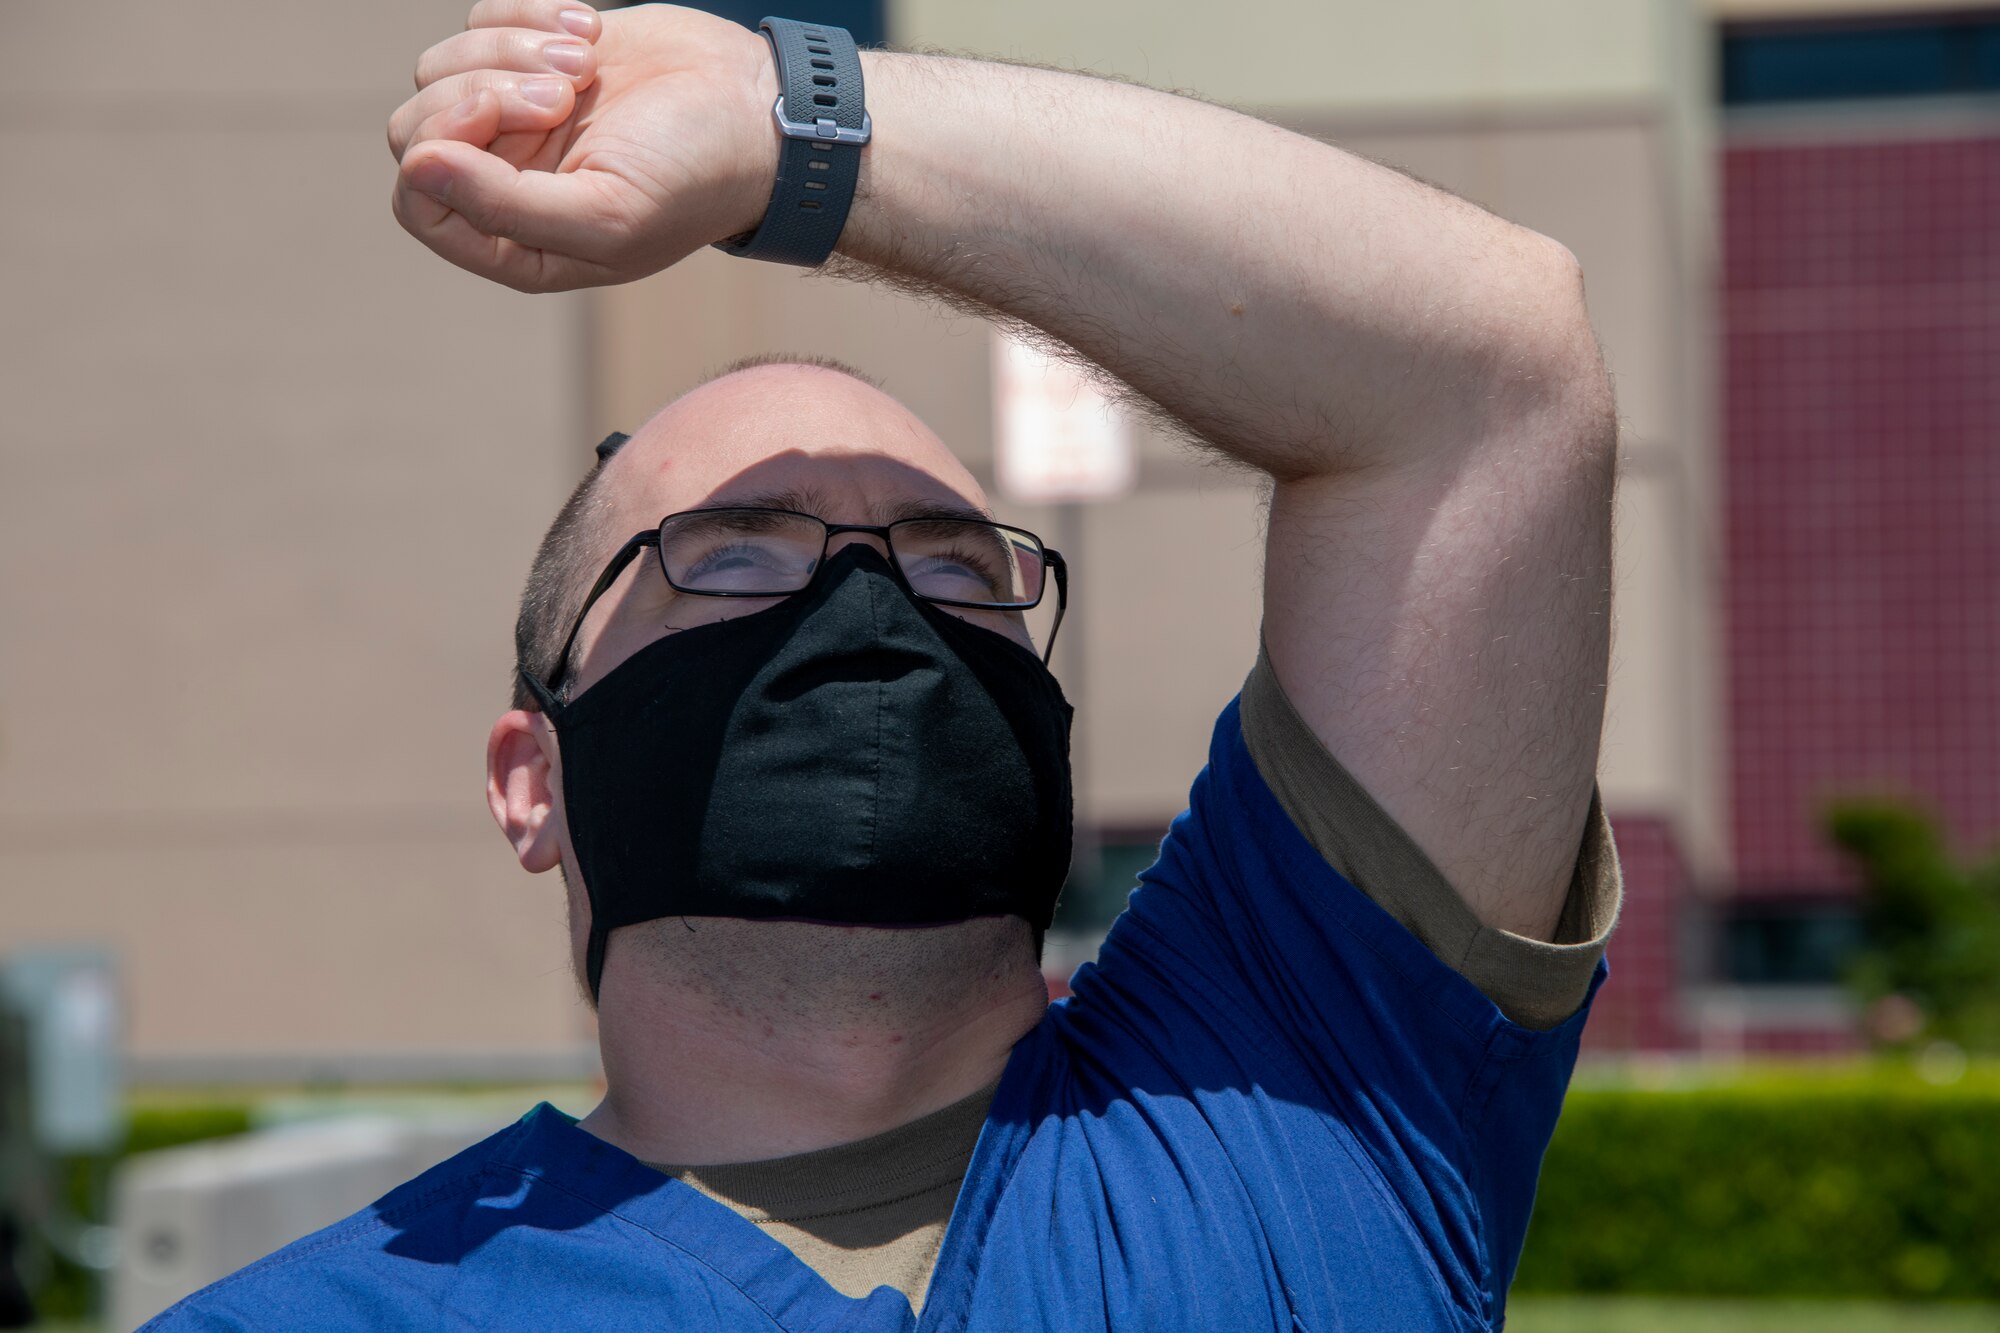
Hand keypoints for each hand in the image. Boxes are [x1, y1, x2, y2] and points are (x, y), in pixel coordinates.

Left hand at [388, 0, 780, 291]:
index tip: (501, 116)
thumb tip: (416, 168)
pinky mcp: (530, 54)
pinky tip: (593, 31)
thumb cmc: (692, 178)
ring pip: (442, 66)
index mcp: (517, 241)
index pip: (417, 201)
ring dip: (514, 49)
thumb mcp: (606, 214)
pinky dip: (532, 15)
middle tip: (563, 95)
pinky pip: (479, 18)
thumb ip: (504, 207)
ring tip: (588, 65)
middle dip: (482, 93)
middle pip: (418, 127)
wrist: (755, 107)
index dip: (442, 150)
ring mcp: (513, 115)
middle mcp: (504, 181)